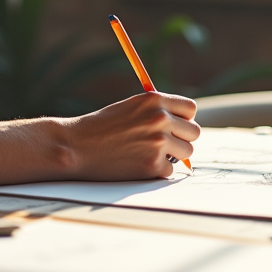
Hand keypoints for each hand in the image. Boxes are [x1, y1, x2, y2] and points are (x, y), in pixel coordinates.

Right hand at [59, 92, 199, 180]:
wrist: (76, 146)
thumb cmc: (101, 127)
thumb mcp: (131, 108)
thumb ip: (157, 112)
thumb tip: (184, 126)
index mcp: (154, 100)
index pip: (190, 109)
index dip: (183, 119)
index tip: (175, 126)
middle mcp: (160, 118)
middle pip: (194, 132)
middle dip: (182, 139)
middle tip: (164, 144)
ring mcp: (158, 142)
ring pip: (186, 153)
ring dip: (172, 156)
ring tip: (148, 154)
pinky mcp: (153, 165)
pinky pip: (169, 171)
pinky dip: (156, 171)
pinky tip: (136, 165)